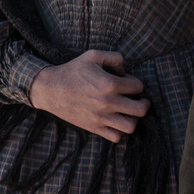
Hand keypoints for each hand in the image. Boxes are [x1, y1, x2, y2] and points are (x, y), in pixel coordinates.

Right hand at [27, 50, 147, 142]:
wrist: (50, 89)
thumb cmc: (72, 71)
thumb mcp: (93, 55)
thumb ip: (115, 58)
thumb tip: (126, 71)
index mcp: (109, 84)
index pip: (138, 87)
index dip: (135, 83)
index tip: (127, 82)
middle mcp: (108, 103)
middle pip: (141, 109)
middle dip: (144, 103)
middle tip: (139, 99)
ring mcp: (101, 118)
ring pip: (131, 126)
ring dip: (133, 119)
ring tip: (128, 112)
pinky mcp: (94, 128)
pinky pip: (116, 137)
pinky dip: (120, 131)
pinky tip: (116, 121)